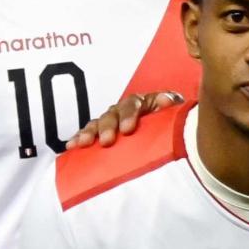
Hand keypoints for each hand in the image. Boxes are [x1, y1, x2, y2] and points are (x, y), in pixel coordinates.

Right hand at [65, 90, 183, 149]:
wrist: (172, 131)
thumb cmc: (174, 122)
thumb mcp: (176, 114)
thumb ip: (172, 106)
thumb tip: (166, 102)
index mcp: (142, 102)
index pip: (132, 104)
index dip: (129, 115)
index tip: (128, 130)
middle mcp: (124, 109)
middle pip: (111, 114)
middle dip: (107, 127)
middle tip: (106, 141)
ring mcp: (112, 120)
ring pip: (97, 123)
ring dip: (89, 132)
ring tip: (82, 143)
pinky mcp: (104, 133)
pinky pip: (89, 134)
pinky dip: (80, 138)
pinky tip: (71, 146)